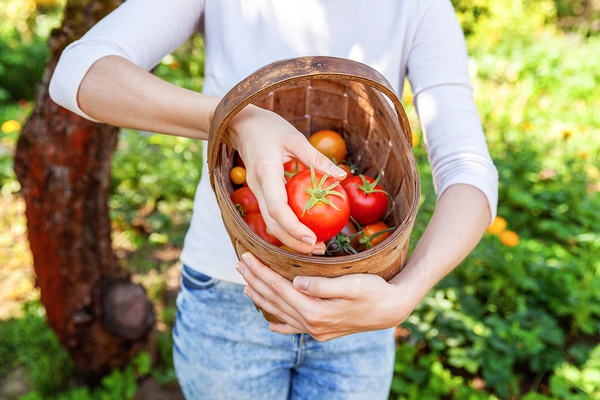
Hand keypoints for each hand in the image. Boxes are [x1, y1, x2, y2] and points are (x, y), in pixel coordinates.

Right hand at [226, 105, 346, 253]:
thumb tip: (342, 175)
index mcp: (266, 172)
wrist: (241, 125)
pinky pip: (271, 216)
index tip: (312, 239)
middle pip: (272, 224)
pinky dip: (286, 228)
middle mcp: (257, 186)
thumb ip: (317, 158)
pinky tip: (303, 232)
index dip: (294, 228)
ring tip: (314, 247)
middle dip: (293, 242)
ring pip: (269, 224)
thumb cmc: (270, 128)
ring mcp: (256, 191)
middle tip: (318, 249)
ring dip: (290, 239)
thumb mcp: (295, 138)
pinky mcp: (259, 193)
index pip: (277, 208)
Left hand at [236, 252, 421, 340]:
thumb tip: (296, 283)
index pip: (279, 288)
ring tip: (246, 286)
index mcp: (316, 311)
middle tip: (239, 265)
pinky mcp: (323, 331)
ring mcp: (316, 330)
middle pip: (275, 300)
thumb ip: (322, 285)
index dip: (261, 271)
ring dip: (262, 299)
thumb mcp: (351, 284)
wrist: (393, 310)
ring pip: (281, 313)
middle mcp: (312, 324)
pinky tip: (272, 324)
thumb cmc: (375, 291)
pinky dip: (281, 324)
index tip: (246, 257)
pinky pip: (296, 328)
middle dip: (255, 281)